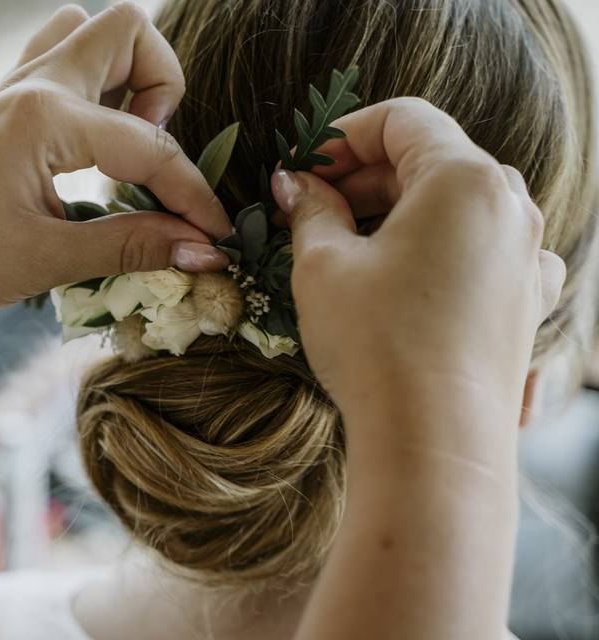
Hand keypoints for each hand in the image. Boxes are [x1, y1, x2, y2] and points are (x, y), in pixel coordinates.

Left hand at [0, 3, 230, 311]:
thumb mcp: (46, 259)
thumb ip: (131, 246)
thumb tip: (202, 250)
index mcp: (46, 117)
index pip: (150, 146)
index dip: (193, 194)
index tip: (215, 236)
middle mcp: (33, 83)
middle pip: (129, 30)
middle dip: (165, 87)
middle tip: (155, 155)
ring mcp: (14, 85)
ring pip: (88, 30)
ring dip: (124, 72)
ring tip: (125, 139)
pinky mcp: (2, 101)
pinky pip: (58, 57)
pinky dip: (91, 83)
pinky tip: (90, 144)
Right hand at [271, 98, 564, 430]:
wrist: (435, 443)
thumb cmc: (376, 345)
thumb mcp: (323, 266)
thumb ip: (311, 209)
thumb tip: (296, 184)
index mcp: (464, 179)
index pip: (403, 119)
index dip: (343, 135)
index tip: (303, 166)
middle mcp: (510, 206)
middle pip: (431, 159)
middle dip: (365, 176)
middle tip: (311, 206)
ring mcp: (527, 255)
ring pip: (455, 205)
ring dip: (399, 212)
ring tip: (348, 245)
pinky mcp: (526, 299)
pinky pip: (481, 249)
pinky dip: (437, 249)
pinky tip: (403, 278)